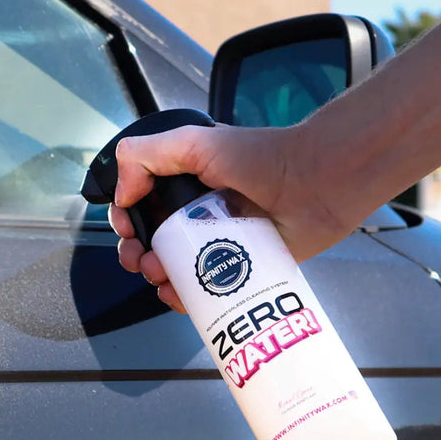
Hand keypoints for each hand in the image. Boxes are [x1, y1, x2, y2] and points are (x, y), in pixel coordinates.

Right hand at [109, 121, 350, 311]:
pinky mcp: (238, 268)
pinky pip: (204, 288)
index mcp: (185, 182)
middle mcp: (197, 212)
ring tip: (160, 276)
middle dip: (136, 253)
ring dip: (156, 277)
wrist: (319, 185)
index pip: (141, 204)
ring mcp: (217, 242)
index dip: (125, 218)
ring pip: (174, 268)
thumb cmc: (264, 158)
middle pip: (152, 240)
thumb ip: (149, 155)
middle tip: (141, 260)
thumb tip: (121, 194)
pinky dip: (185, 297)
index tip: (126, 228)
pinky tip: (177, 296)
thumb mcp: (197, 142)